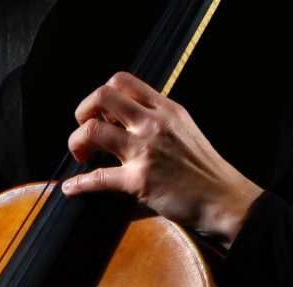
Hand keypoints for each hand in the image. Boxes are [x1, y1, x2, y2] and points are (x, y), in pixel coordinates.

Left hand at [61, 72, 262, 250]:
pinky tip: (70, 188)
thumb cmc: (202, 170)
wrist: (222, 198)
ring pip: (92, 130)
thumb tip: (126, 123)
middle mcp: (153, 123)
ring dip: (76, 143)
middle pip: (102, 96)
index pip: (122, 82)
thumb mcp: (183, 131)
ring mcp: (144, 150)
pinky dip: (78, 184)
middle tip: (83, 134)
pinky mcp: (138, 180)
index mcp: (164, 108)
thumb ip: (158, 122)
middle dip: (82, 112)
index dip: (101, 97)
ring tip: (81, 157)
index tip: (99, 116)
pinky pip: (96, 178)